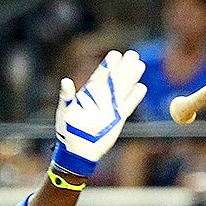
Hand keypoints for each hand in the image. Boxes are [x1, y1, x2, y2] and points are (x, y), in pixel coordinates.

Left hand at [52, 50, 147, 176]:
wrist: (77, 151)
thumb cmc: (67, 131)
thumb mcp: (65, 112)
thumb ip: (67, 96)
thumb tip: (66, 81)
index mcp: (88, 95)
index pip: (100, 76)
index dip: (108, 65)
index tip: (116, 54)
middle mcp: (101, 99)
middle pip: (114, 80)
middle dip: (123, 67)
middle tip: (133, 54)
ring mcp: (110, 108)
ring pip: (123, 90)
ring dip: (131, 78)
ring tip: (139, 64)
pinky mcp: (117, 119)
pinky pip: (127, 106)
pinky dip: (134, 97)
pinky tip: (141, 87)